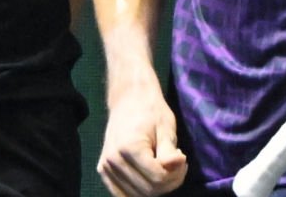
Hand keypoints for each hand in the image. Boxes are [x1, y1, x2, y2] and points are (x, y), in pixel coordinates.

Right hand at [97, 79, 188, 196]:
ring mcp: (105, 167)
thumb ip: (170, 151)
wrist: (128, 99)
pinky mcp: (103, 170)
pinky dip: (138, 191)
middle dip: (168, 183)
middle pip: (147, 190)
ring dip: (155, 188)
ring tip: (163, 169)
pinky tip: (149, 178)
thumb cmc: (150, 111)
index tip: (183, 160)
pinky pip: (121, 193)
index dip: (176, 175)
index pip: (157, 179)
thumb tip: (178, 165)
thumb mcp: (166, 127)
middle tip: (177, 166)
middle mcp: (113, 160)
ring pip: (136, 195)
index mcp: (129, 148)